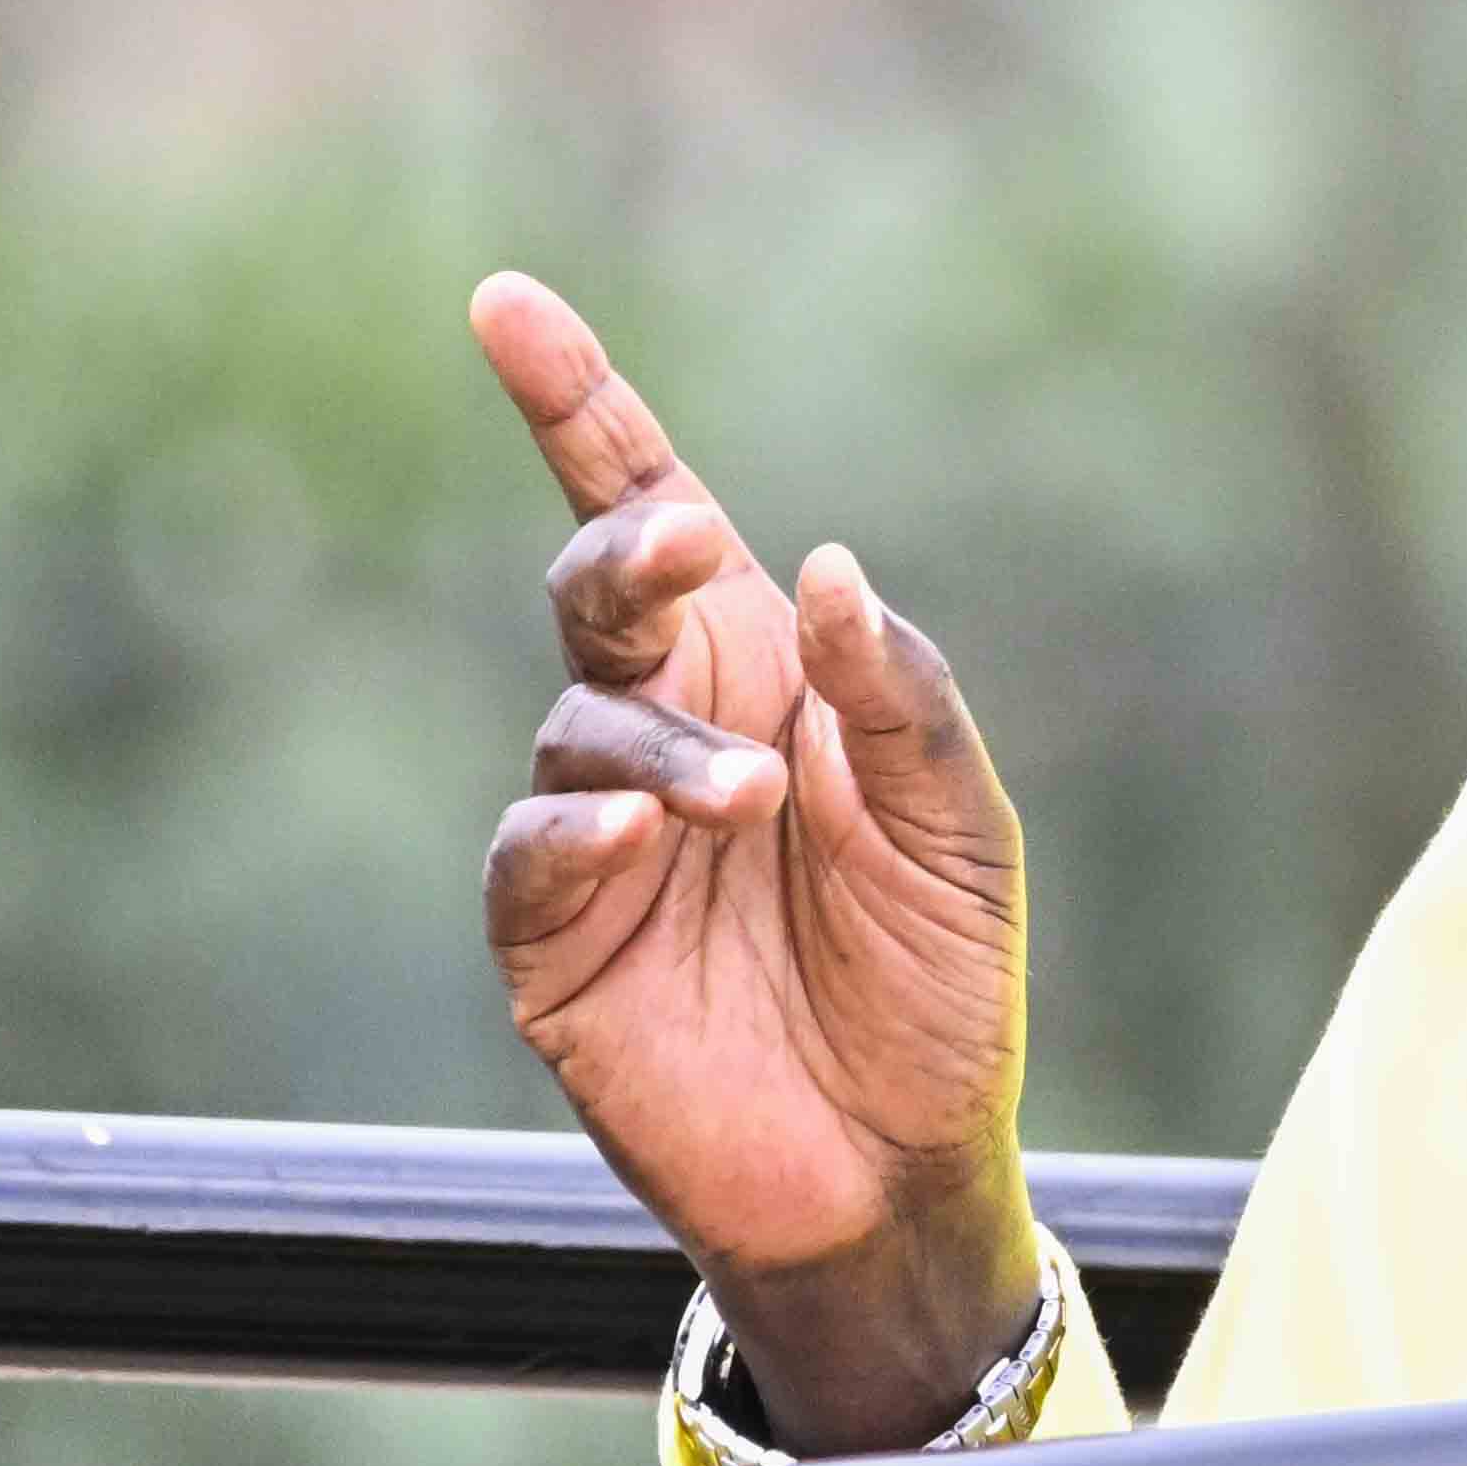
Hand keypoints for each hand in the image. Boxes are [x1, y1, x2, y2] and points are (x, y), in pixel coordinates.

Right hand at [471, 271, 1042, 1450]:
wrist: (899, 1162)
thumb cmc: (936, 986)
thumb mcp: (961, 829)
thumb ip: (900, 697)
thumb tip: (835, 568)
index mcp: (761, 672)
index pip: (652, 512)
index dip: (578, 405)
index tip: (505, 303)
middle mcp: (665, 728)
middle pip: (598, 585)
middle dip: (624, 543)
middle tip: (686, 546)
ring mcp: (597, 833)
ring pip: (584, 722)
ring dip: (668, 746)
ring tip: (752, 804)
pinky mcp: (554, 940)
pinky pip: (535, 850)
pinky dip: (583, 828)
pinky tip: (644, 836)